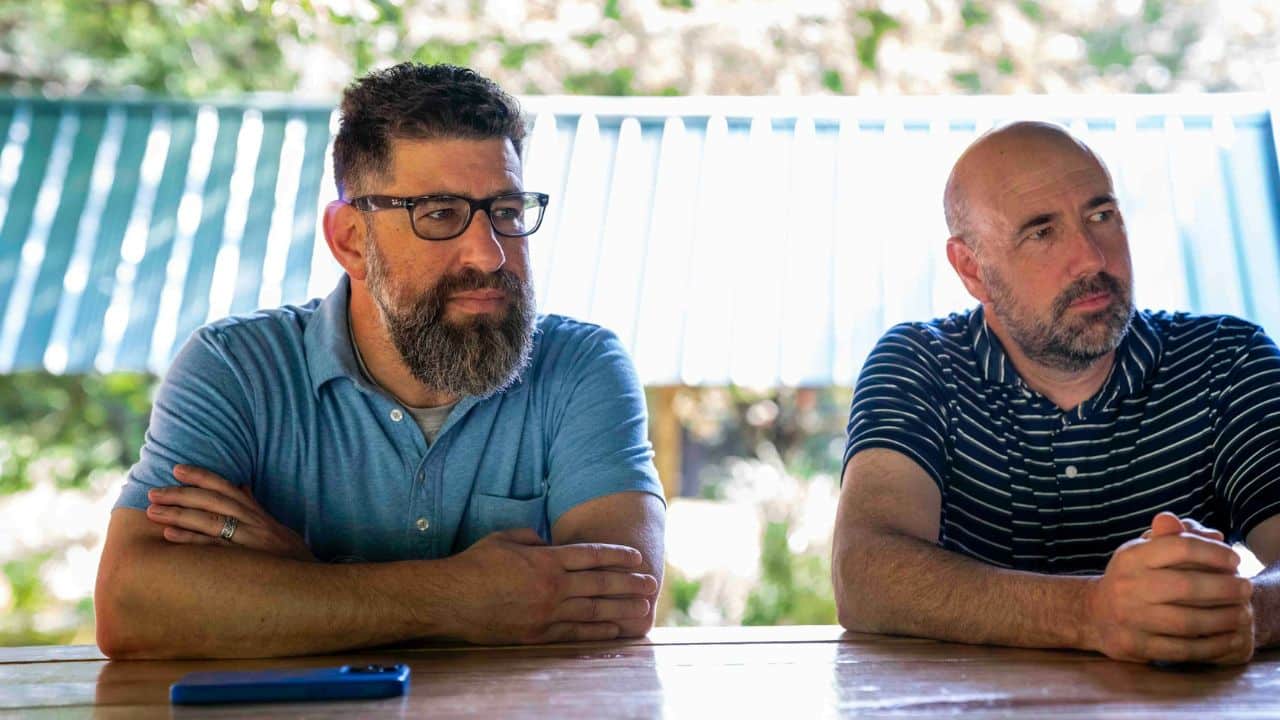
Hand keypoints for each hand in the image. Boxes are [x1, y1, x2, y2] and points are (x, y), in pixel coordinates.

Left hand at [146, 465, 314, 561]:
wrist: (314, 586)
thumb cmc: (292, 560)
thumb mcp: (278, 530)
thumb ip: (257, 509)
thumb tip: (242, 486)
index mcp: (260, 516)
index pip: (228, 488)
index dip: (202, 476)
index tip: (178, 469)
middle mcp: (255, 524)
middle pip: (213, 501)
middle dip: (181, 494)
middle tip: (154, 492)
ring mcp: (251, 542)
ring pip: (210, 521)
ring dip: (179, 514)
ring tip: (153, 511)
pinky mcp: (246, 561)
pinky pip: (213, 548)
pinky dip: (190, 540)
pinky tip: (169, 535)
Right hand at [440, 528, 657, 644]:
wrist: (452, 598)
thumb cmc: (476, 564)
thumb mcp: (507, 538)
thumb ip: (535, 539)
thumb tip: (552, 546)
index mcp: (547, 559)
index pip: (592, 556)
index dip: (618, 555)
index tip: (637, 557)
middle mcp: (553, 586)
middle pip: (601, 583)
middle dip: (630, 583)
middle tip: (651, 583)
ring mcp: (547, 612)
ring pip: (595, 610)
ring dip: (623, 609)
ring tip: (644, 609)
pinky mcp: (539, 634)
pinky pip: (576, 633)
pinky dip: (599, 632)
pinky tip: (616, 630)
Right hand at [1085, 512, 1253, 664]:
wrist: (1092, 613)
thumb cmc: (1132, 578)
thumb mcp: (1144, 551)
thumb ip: (1178, 539)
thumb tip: (1215, 536)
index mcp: (1131, 557)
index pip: (1178, 547)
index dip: (1212, 552)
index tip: (1234, 560)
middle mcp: (1127, 586)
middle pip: (1187, 586)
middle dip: (1224, 587)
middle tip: (1246, 588)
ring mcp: (1129, 618)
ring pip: (1187, 621)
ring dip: (1222, 619)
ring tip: (1241, 614)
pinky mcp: (1135, 645)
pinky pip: (1181, 649)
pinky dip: (1210, 645)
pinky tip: (1225, 638)